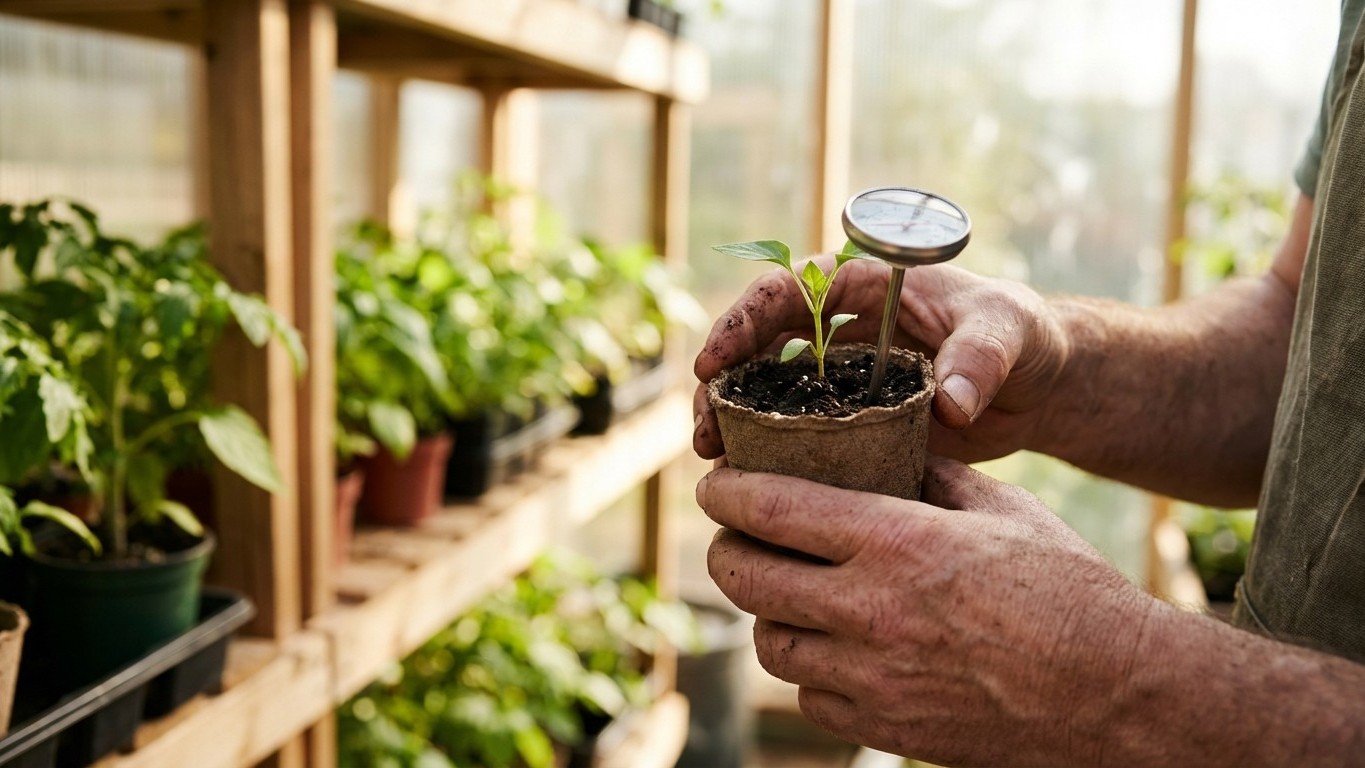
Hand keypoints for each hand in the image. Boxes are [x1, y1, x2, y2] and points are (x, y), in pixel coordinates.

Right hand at [692, 257, 1070, 463]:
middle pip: (756, 348)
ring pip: (765, 396)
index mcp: (859, 287)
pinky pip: (797, 438)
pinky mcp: (847, 427)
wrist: (1037, 387)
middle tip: (705, 428)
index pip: (784, 291)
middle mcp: (835, 331)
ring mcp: (836, 381)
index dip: (740, 322)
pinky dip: (768, 458)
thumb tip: (953, 402)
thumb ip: (979, 356)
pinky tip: (750, 486)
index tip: (714, 360)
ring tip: (712, 457)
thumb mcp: (1006, 330)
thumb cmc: (1020, 334)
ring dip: (731, 422)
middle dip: (721, 384)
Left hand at [698, 456, 1158, 765]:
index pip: (770, 509)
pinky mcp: (885, 728)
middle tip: (735, 535)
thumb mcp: (1004, 510)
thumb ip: (933, 480)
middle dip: (726, 549)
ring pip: (768, 643)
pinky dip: (809, 669)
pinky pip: (810, 697)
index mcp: (897, 542)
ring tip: (787, 592)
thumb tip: (889, 456)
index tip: (715, 482)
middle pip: (745, 577)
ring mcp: (871, 678)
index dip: (726, 491)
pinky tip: (835, 647)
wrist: (1119, 697)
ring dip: (766, 612)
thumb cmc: (1070, 593)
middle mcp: (870, 611)